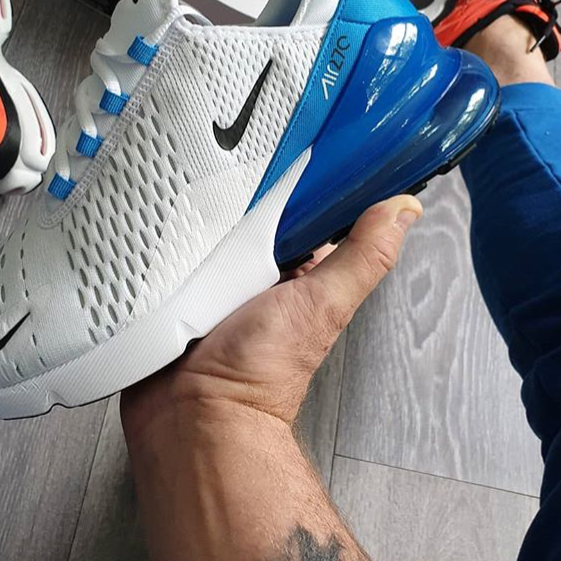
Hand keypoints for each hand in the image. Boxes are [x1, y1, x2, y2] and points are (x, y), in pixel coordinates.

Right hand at [121, 194, 421, 437]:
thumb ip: (363, 259)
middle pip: (248, 214)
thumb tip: (406, 210)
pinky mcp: (171, 289)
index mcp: (298, 274)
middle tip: (229, 171)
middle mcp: (255, 275)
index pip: (302, 212)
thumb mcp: (322, 304)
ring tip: (187, 197)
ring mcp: (210, 281)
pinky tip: (155, 224)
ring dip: (194, 215)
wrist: (194, 418)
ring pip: (204, 228)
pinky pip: (165, 251)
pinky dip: (161, 239)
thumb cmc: (261, 374)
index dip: (298, 181)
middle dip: (236, 192)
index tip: (289, 142)